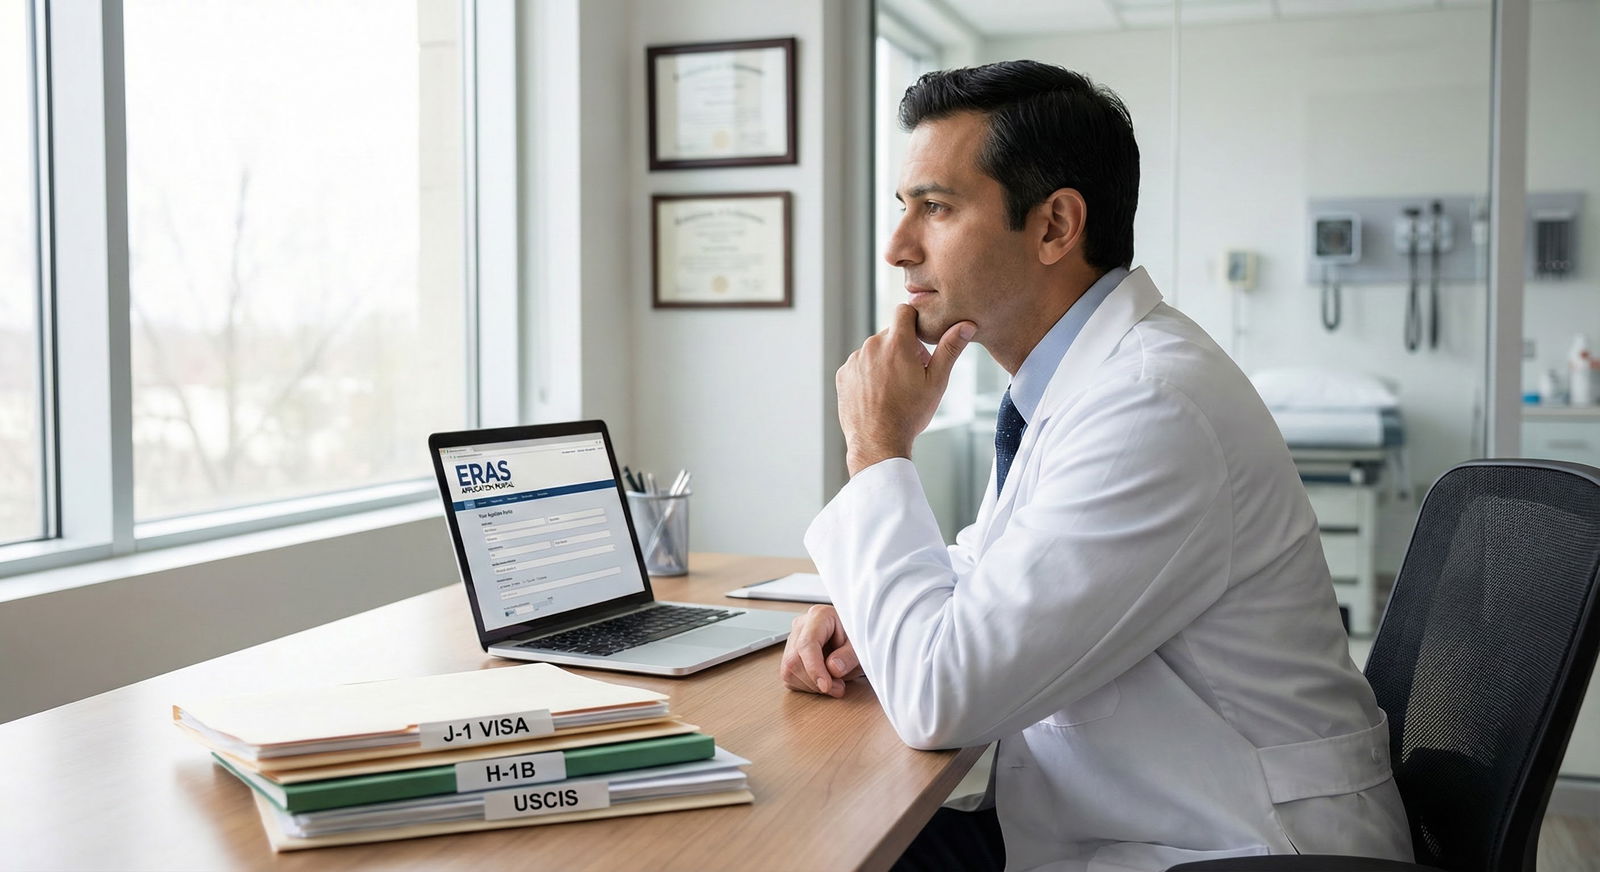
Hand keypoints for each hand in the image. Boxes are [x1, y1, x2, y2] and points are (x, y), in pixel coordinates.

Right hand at [779, 605, 862, 697]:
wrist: (853, 638)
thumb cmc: (856, 637)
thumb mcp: (861, 646)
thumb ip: (849, 656)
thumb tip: (833, 668)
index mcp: (819, 616)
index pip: (807, 643)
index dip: (814, 668)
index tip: (826, 686)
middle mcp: (801, 626)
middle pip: (795, 660)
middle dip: (816, 681)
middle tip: (839, 687)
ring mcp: (793, 641)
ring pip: (789, 671)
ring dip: (813, 686)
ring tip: (834, 682)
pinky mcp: (790, 656)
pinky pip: (790, 678)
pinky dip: (808, 686)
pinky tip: (823, 680)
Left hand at [837, 304, 974, 475]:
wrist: (878, 442)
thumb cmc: (910, 414)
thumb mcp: (936, 381)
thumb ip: (950, 349)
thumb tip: (966, 325)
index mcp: (896, 343)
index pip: (904, 310)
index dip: (915, 322)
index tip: (921, 342)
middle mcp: (871, 346)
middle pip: (891, 334)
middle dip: (903, 347)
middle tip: (913, 374)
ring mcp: (854, 360)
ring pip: (874, 350)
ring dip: (885, 361)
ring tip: (895, 388)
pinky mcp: (843, 374)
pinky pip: (859, 365)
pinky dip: (868, 374)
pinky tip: (878, 394)